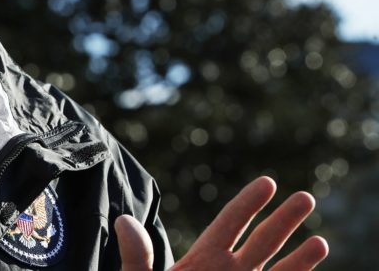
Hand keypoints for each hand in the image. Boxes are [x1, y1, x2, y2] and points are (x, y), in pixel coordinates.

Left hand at [116, 176, 327, 270]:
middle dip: (284, 220)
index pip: (230, 223)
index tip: (268, 183)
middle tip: (306, 197)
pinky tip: (313, 268)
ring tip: (321, 241)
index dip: (249, 203)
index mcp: (203, 260)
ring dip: (300, 258)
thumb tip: (124, 221)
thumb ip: (138, 257)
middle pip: (262, 240)